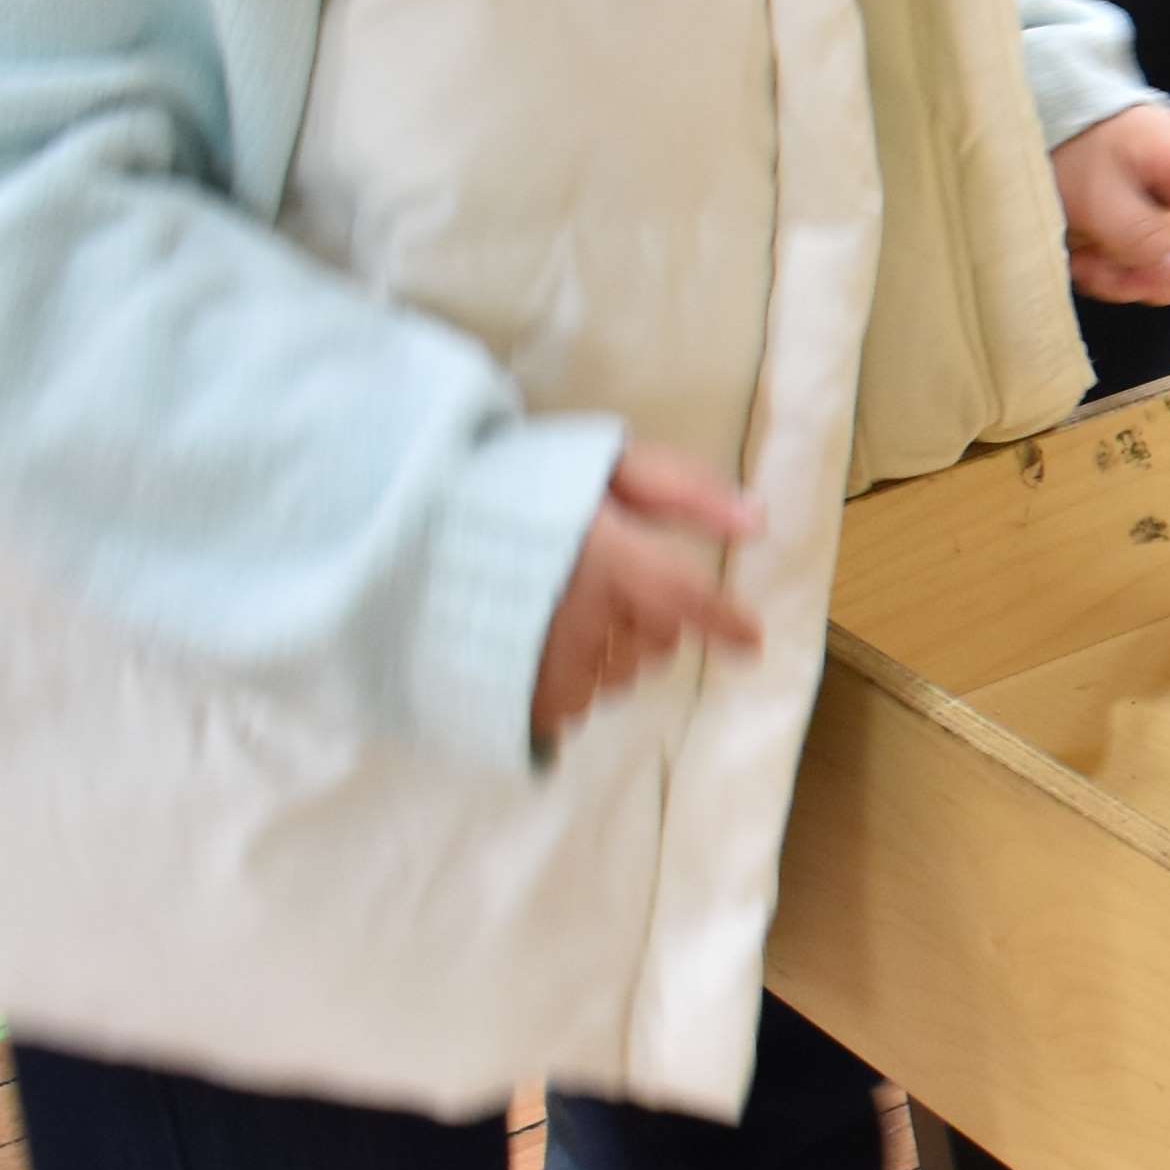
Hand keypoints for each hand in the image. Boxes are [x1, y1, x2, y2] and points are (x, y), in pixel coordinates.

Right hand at [534, 443, 761, 749]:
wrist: (412, 529)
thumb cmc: (518, 488)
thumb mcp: (605, 465)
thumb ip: (684, 491)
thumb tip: (757, 521)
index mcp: (605, 558)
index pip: (688, 600)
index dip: (725, 623)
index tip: (749, 640)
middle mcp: (581, 620)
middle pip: (659, 643)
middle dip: (650, 617)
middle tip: (608, 584)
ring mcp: (546, 665)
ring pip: (622, 677)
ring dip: (612, 649)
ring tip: (567, 609)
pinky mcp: (517, 698)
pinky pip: (579, 704)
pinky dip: (574, 677)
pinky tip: (543, 641)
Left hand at [1051, 98, 1169, 306]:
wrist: (1032, 113)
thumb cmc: (1069, 142)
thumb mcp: (1099, 196)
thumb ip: (1143, 238)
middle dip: (1154, 276)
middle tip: (1113, 275)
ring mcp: (1161, 207)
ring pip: (1163, 265)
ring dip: (1119, 274)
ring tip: (1083, 258)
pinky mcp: (1135, 222)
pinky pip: (1134, 263)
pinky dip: (1103, 268)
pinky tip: (1077, 255)